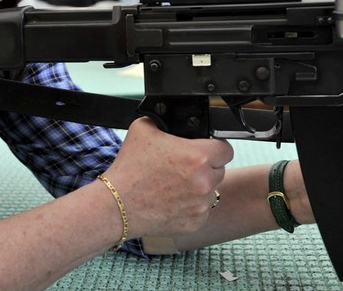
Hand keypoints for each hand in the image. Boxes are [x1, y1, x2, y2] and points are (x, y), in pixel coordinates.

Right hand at [102, 117, 233, 238]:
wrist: (117, 205)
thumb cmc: (130, 169)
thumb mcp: (143, 128)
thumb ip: (165, 120)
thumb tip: (173, 119)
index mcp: (198, 157)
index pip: (226, 149)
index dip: (215, 147)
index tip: (204, 149)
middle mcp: (204, 182)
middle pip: (219, 170)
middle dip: (205, 167)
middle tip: (182, 167)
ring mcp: (201, 205)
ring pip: (210, 191)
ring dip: (198, 187)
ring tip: (174, 184)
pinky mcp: (195, 223)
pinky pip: (201, 210)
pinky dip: (191, 206)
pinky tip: (172, 200)